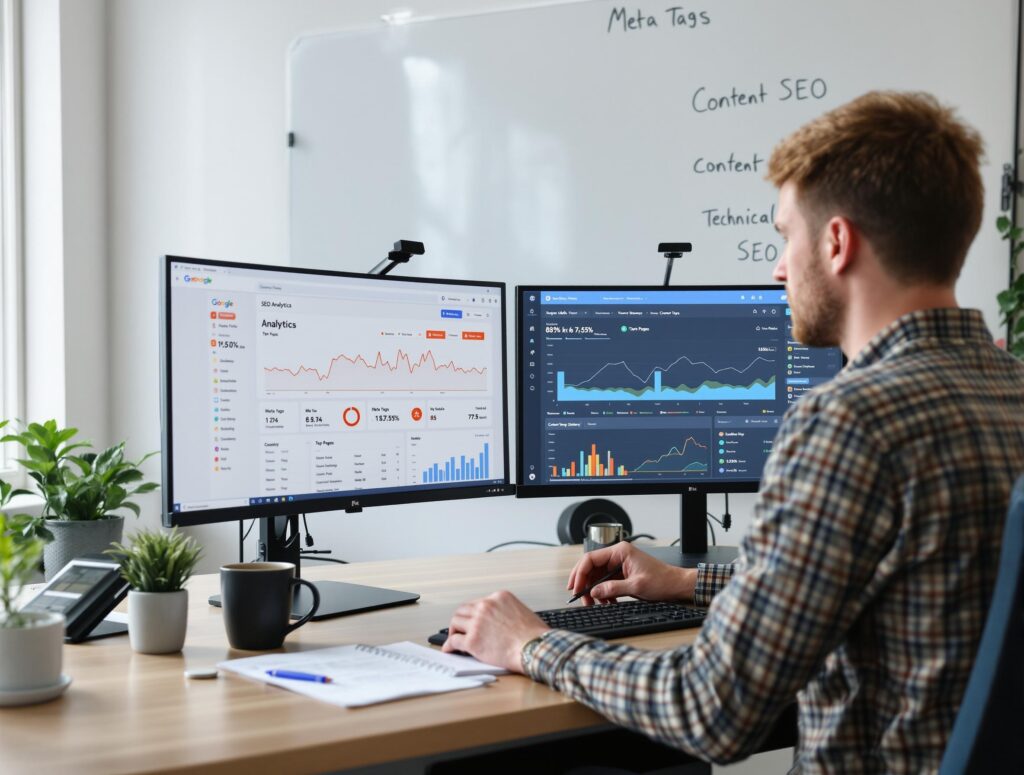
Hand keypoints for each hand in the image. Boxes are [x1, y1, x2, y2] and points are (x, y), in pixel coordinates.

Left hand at [442, 590, 550, 672]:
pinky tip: (450, 649)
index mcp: (498, 597)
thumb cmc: (534, 635)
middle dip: (461, 620)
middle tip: (459, 628)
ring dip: (454, 630)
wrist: (535, 647)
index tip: (472, 620)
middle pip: (463, 609)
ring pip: (455, 622)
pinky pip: (454, 640)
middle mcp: (485, 606)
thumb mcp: (522, 611)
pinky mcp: (473, 640)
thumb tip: (500, 621)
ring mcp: (477, 622)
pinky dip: (449, 645)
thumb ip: (506, 611)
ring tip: (455, 637)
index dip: (473, 613)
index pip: (478, 602)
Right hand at [567, 541, 695, 604]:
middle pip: (591, 567)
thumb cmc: (662, 580)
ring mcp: (620, 565)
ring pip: (597, 576)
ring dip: (594, 590)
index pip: (591, 558)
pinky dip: (603, 593)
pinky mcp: (622, 574)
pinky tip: (606, 602)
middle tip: (579, 596)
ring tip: (594, 602)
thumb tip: (594, 592)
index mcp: (620, 551)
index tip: (575, 587)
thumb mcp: (636, 586)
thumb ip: (613, 588)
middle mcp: (618, 556)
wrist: (677, 585)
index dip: (580, 573)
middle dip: (584, 583)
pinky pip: (606, 582)